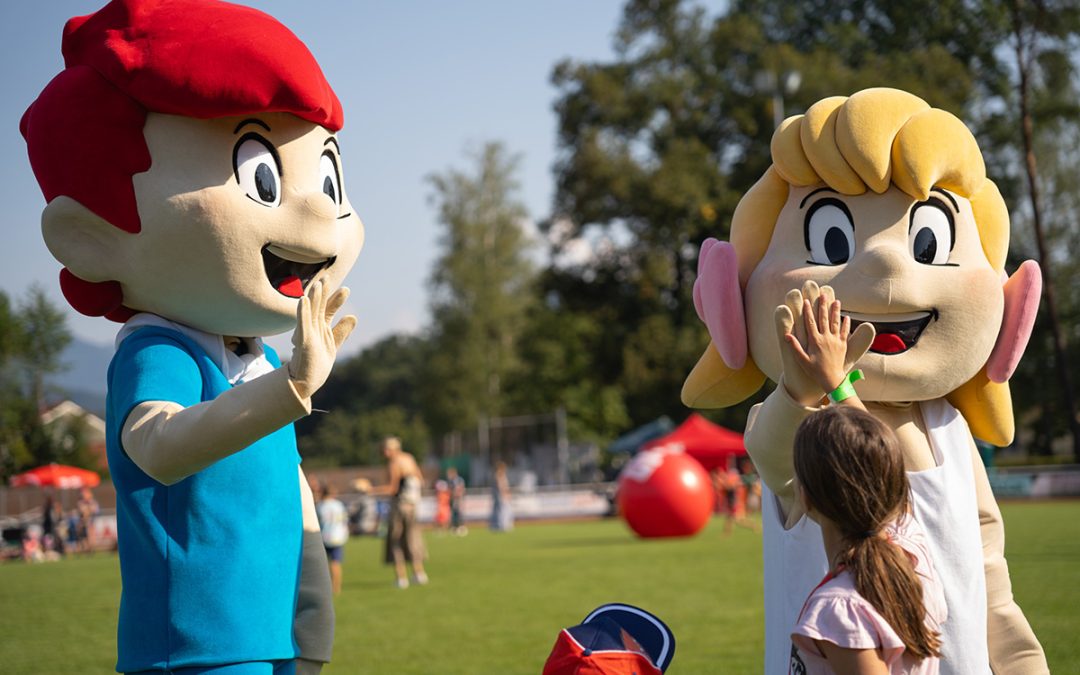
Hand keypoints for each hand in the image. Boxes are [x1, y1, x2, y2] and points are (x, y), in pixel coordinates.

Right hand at [288, 280, 356, 398]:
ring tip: (317, 284)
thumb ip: (342, 330)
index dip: (335, 299)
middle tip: (327, 277)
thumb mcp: (333, 344)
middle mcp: (312, 329)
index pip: (328, 310)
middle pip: (318, 307)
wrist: (304, 383)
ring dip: (313, 298)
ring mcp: (307, 335)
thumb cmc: (315, 363)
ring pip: (310, 313)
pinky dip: (303, 313)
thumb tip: (353, 316)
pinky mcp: (303, 343)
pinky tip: (303, 301)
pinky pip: (302, 325)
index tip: (346, 288)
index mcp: (320, 328)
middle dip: (323, 293)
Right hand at [774, 281, 873, 404]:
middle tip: (823, 295)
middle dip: (823, 306)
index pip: (811, 322)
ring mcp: (835, 341)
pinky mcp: (843, 345)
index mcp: (815, 341)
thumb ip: (794, 347)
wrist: (832, 379)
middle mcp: (826, 338)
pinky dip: (846, 324)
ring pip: (836, 322)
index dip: (808, 311)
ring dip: (836, 311)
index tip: (806, 301)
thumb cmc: (815, 371)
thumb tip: (787, 335)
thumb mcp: (802, 360)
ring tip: (836, 300)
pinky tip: (847, 317)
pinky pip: (845, 332)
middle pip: (824, 319)